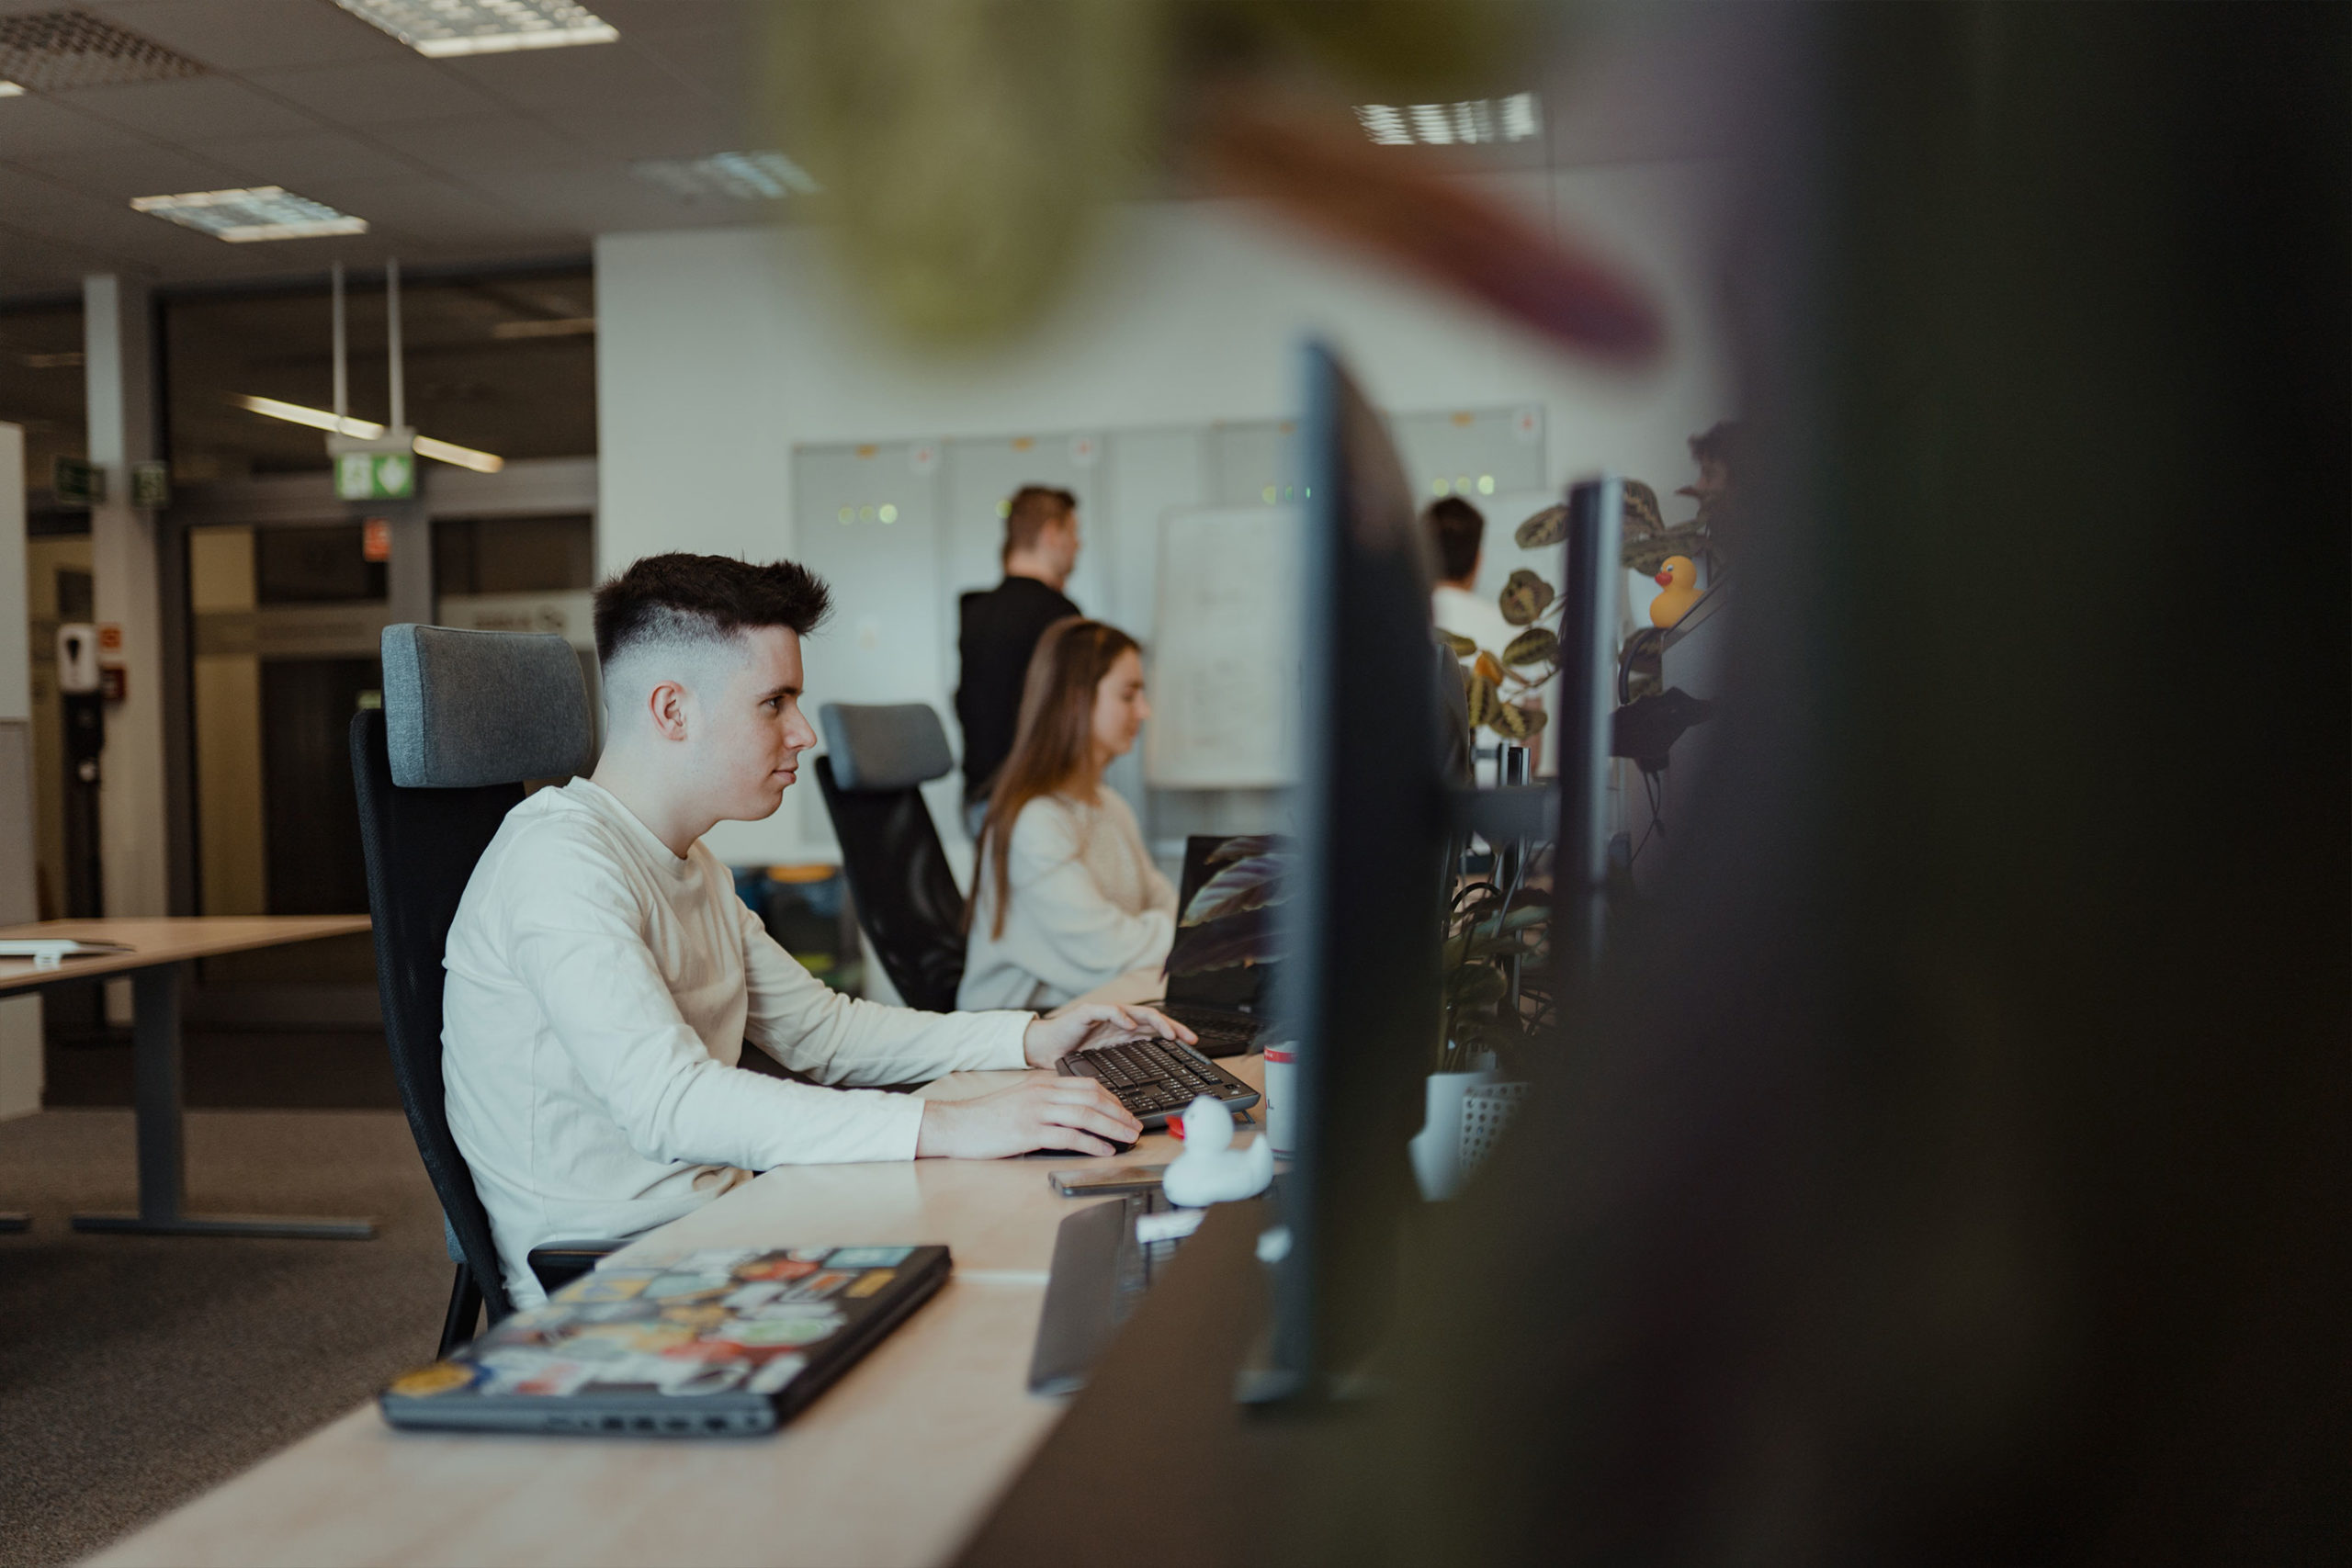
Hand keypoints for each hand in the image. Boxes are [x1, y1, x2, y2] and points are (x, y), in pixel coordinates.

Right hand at [915, 1074, 1142, 1158]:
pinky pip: (1068, 1136)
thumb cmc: (986, 1117)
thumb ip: (1047, 1101)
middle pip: (1093, 1098)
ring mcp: (1036, 1112)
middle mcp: (1042, 1093)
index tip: (1126, 1112)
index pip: (1088, 1085)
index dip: (1113, 1099)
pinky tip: (1104, 1151)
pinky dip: (1091, 1143)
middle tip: (1136, 1126)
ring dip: (1112, 1128)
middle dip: (1120, 1113)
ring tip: (1128, 1138)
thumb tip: (1076, 1113)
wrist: (956, 1125)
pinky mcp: (1028, 1132)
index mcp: (1042, 1083)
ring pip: (1085, 1115)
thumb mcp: (1021, 1100)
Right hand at [1022, 1003, 1195, 1069]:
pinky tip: (1129, 1025)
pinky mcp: (1086, 1013)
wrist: (1042, 1048)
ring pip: (1136, 1012)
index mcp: (1122, 1033)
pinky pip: (1107, 1010)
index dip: (1174, 1034)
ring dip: (1154, 1021)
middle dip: (1173, 1027)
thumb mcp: (1104, 1064)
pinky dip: (1119, 1015)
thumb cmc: (1069, 1056)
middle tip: (1189, 1038)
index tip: (1192, 1044)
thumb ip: (1124, 1067)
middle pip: (1152, 1019)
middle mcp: (1117, 1022)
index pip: (1154, 1030)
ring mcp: (1103, 1015)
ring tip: (1167, 1032)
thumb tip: (1147, 1082)